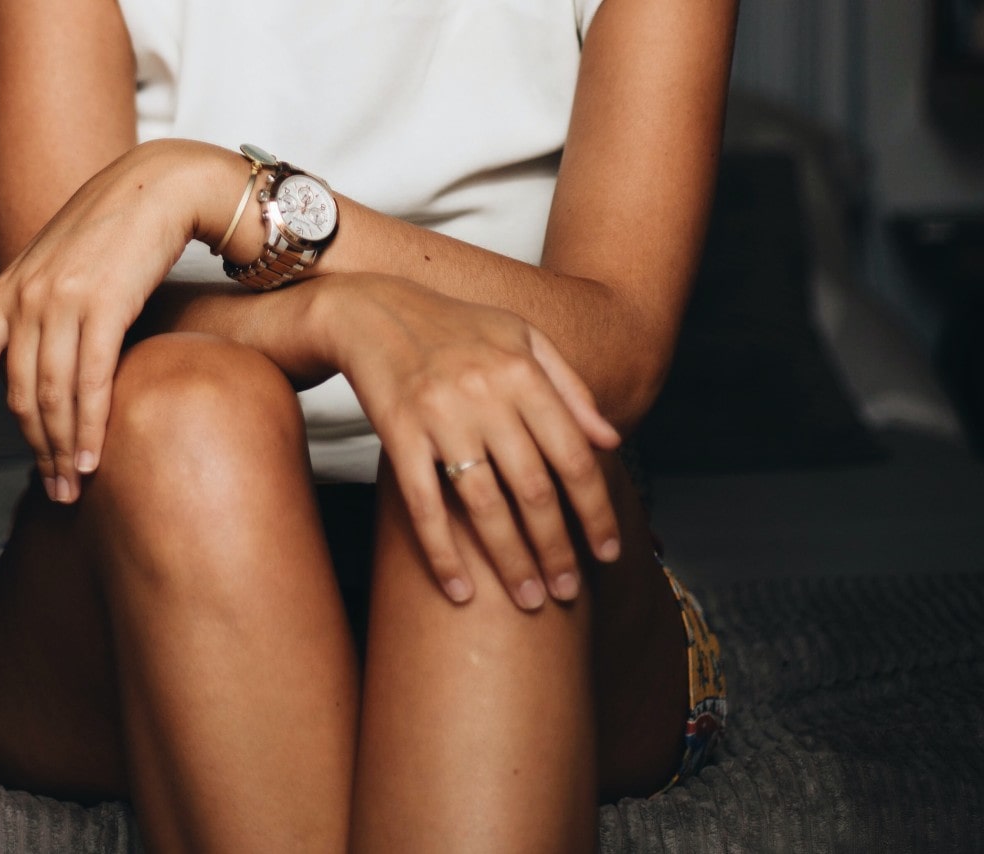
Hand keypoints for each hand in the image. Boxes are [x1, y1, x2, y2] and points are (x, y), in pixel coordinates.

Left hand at [0, 140, 223, 500]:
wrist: (159, 187)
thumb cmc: (118, 232)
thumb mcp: (62, 269)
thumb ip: (42, 313)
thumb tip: (38, 364)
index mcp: (6, 292)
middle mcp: (23, 298)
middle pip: (19, 395)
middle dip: (34, 450)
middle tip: (54, 491)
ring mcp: (60, 300)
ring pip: (53, 396)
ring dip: (63, 448)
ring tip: (74, 485)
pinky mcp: (103, 305)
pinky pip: (90, 381)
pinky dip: (89, 425)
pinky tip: (93, 456)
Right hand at [323, 276, 621, 610]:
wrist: (372, 311)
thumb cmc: (455, 328)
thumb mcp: (522, 337)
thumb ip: (569, 388)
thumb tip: (611, 440)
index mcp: (522, 373)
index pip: (573, 457)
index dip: (596, 511)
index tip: (607, 551)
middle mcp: (485, 396)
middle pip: (533, 490)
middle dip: (557, 549)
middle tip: (568, 591)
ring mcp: (439, 417)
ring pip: (484, 506)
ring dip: (510, 561)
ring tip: (529, 600)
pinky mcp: (398, 435)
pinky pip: (424, 505)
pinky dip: (443, 553)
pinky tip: (460, 590)